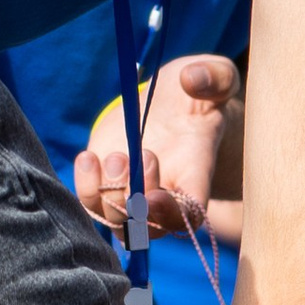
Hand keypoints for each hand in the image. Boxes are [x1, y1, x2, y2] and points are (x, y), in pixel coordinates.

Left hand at [72, 53, 240, 235]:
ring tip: (115, 156)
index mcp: (197, 178)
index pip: (189, 217)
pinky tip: (88, 158)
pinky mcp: (107, 184)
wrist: (174, 107)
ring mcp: (134, 194)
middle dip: (135, 198)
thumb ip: (213, 77)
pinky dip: (86, 187)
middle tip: (137, 155)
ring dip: (108, 195)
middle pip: (147, 227)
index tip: (156, 197)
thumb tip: (191, 78)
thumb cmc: (200, 96)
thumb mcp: (218, 77)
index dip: (172, 216)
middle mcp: (165, 196)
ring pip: (115, 222)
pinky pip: (91, 203)